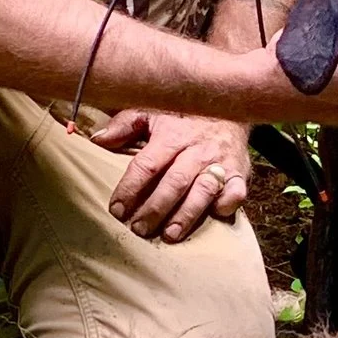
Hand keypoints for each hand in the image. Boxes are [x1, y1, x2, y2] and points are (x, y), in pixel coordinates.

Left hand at [86, 109, 252, 240]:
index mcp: (171, 136)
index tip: (117, 210)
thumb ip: (125, 125)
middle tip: (139, 230)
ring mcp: (220, 161)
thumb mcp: (152, 110)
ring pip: (203, 190)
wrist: (229, 102)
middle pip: (174, 182)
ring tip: (170, 235)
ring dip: (187, 214)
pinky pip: (236, 191)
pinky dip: (227, 203)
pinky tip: (215, 215)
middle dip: (156, 208)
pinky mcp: (240, 171)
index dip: (130, 188)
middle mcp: (196, 150)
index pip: (147, 165)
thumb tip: (98, 140)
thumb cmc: (183, 114)